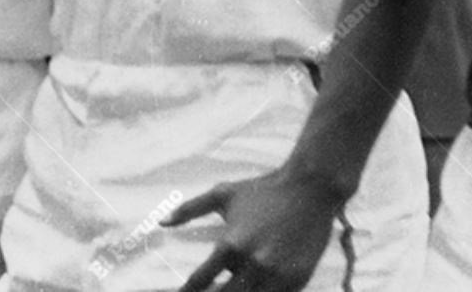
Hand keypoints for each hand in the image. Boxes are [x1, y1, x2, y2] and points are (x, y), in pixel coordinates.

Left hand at [164, 166, 345, 291]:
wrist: (310, 189)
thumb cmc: (262, 190)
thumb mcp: (222, 194)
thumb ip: (189, 209)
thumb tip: (160, 222)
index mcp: (231, 244)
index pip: (201, 280)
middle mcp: (253, 264)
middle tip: (207, 291)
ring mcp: (278, 276)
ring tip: (232, 289)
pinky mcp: (299, 281)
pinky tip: (254, 289)